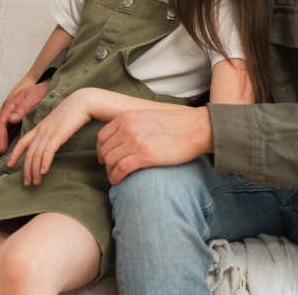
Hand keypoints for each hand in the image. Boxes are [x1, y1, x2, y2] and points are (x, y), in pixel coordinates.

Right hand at [0, 79, 50, 162]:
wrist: (46, 88)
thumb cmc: (39, 92)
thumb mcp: (32, 98)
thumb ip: (22, 108)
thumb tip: (11, 119)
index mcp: (9, 106)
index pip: (1, 123)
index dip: (1, 137)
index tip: (2, 149)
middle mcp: (6, 114)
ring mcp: (9, 120)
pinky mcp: (14, 126)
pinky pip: (6, 138)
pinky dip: (2, 148)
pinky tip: (0, 158)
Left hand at [7, 89, 94, 185]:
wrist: (83, 101)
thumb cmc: (74, 113)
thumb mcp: (58, 122)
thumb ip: (52, 132)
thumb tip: (52, 143)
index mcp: (40, 127)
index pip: (22, 142)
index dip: (14, 154)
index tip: (9, 165)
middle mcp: (41, 130)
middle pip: (29, 153)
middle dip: (26, 169)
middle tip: (27, 183)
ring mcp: (49, 132)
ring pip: (37, 154)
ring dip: (35, 170)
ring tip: (36, 182)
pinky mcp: (58, 134)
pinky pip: (48, 151)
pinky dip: (44, 163)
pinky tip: (44, 172)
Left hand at [97, 107, 212, 184]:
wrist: (196, 128)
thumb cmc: (177, 124)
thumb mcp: (148, 117)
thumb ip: (133, 125)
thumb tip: (124, 139)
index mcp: (127, 117)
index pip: (102, 136)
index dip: (101, 150)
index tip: (104, 158)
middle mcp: (127, 128)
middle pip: (105, 150)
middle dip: (106, 163)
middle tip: (111, 171)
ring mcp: (135, 141)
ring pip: (111, 160)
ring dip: (110, 172)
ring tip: (116, 177)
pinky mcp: (144, 155)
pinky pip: (121, 169)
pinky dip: (116, 177)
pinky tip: (118, 181)